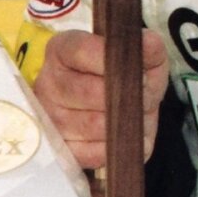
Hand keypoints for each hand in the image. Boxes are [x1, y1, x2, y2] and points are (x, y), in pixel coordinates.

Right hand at [32, 29, 169, 166]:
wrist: (117, 107)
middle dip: (126, 99)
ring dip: (125, 124)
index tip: (140, 73)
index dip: (116, 63)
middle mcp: (48, 83)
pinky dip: (117, 147)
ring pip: (94, 125)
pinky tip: (123, 136)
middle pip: (89, 92)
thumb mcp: (142, 57)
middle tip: (145, 99)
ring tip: (137, 116)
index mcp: (63, 50)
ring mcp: (49, 119)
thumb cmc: (125, 76)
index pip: (82, 50)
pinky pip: (93, 153)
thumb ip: (149, 48)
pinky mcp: (59, 150)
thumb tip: (149, 43)